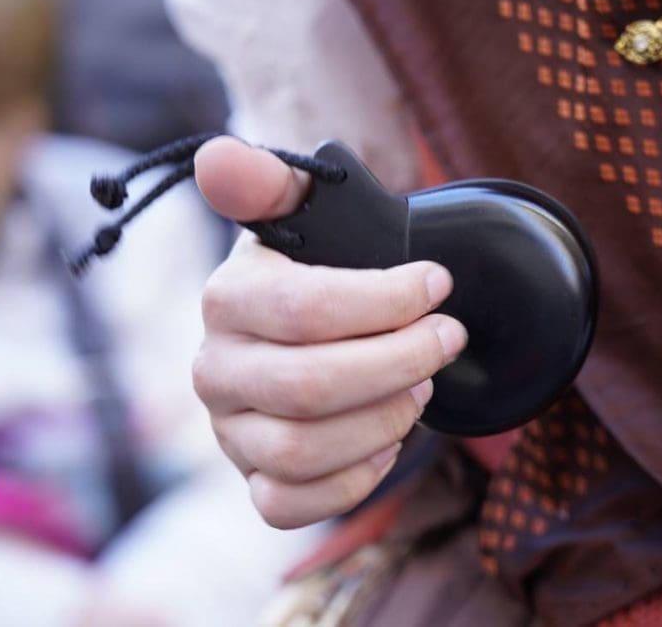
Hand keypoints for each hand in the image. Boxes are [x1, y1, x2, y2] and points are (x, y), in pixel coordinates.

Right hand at [191, 137, 466, 528]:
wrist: (309, 328)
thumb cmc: (319, 270)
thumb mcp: (306, 217)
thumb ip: (268, 182)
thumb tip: (217, 155)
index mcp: (226, 299)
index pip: (306, 310)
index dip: (386, 301)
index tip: (438, 283)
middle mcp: (214, 370)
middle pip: (311, 387)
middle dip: (401, 362)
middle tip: (448, 338)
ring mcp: (230, 433)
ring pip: (305, 450)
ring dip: (386, 417)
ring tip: (421, 386)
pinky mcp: (253, 480)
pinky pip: (292, 505)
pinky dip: (355, 478)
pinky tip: (387, 439)